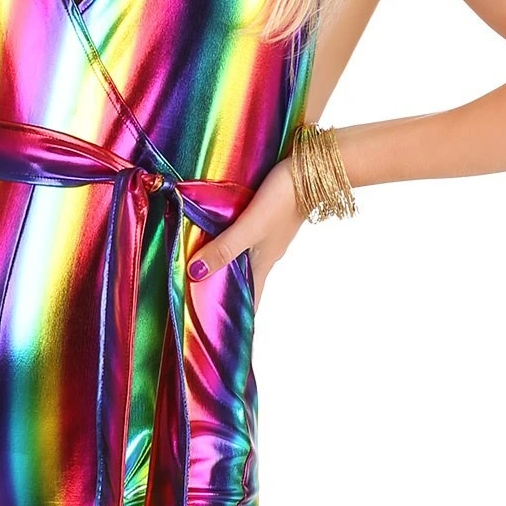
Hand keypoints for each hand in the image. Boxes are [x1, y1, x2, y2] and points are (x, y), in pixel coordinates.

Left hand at [187, 159, 303, 310]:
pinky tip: (220, 240)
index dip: (240, 319)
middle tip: (202, 308)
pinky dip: (231, 249)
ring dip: (228, 271)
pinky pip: (246, 242)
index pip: (252, 301)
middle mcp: (267, 256)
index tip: (226, 337)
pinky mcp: (268, 220)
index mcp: (263, 264)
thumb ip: (224, 249)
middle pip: (245, 283)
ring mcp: (269, 238)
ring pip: (245, 262)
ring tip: (203, 277)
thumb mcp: (249, 227)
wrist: (311, 168)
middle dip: (229, 296)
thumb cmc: (282, 199)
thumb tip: (195, 274)